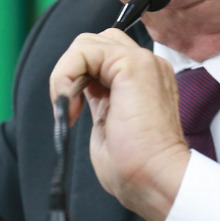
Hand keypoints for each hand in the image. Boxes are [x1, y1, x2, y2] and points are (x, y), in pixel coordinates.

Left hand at [49, 29, 189, 220]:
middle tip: (69, 106)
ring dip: (66, 72)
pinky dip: (66, 73)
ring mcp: (143, 61)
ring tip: (69, 106)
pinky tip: (71, 102)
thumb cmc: (134, 166)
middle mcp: (147, 65)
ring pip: (87, 42)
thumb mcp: (107, 122)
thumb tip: (76, 88)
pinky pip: (85, 50)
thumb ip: (98, 97)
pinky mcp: (132, 64)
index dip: (79, 77)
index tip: (72, 112)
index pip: (102, 55)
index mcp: (143, 80)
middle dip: (72, 70)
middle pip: (95, 42)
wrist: (153, 178)